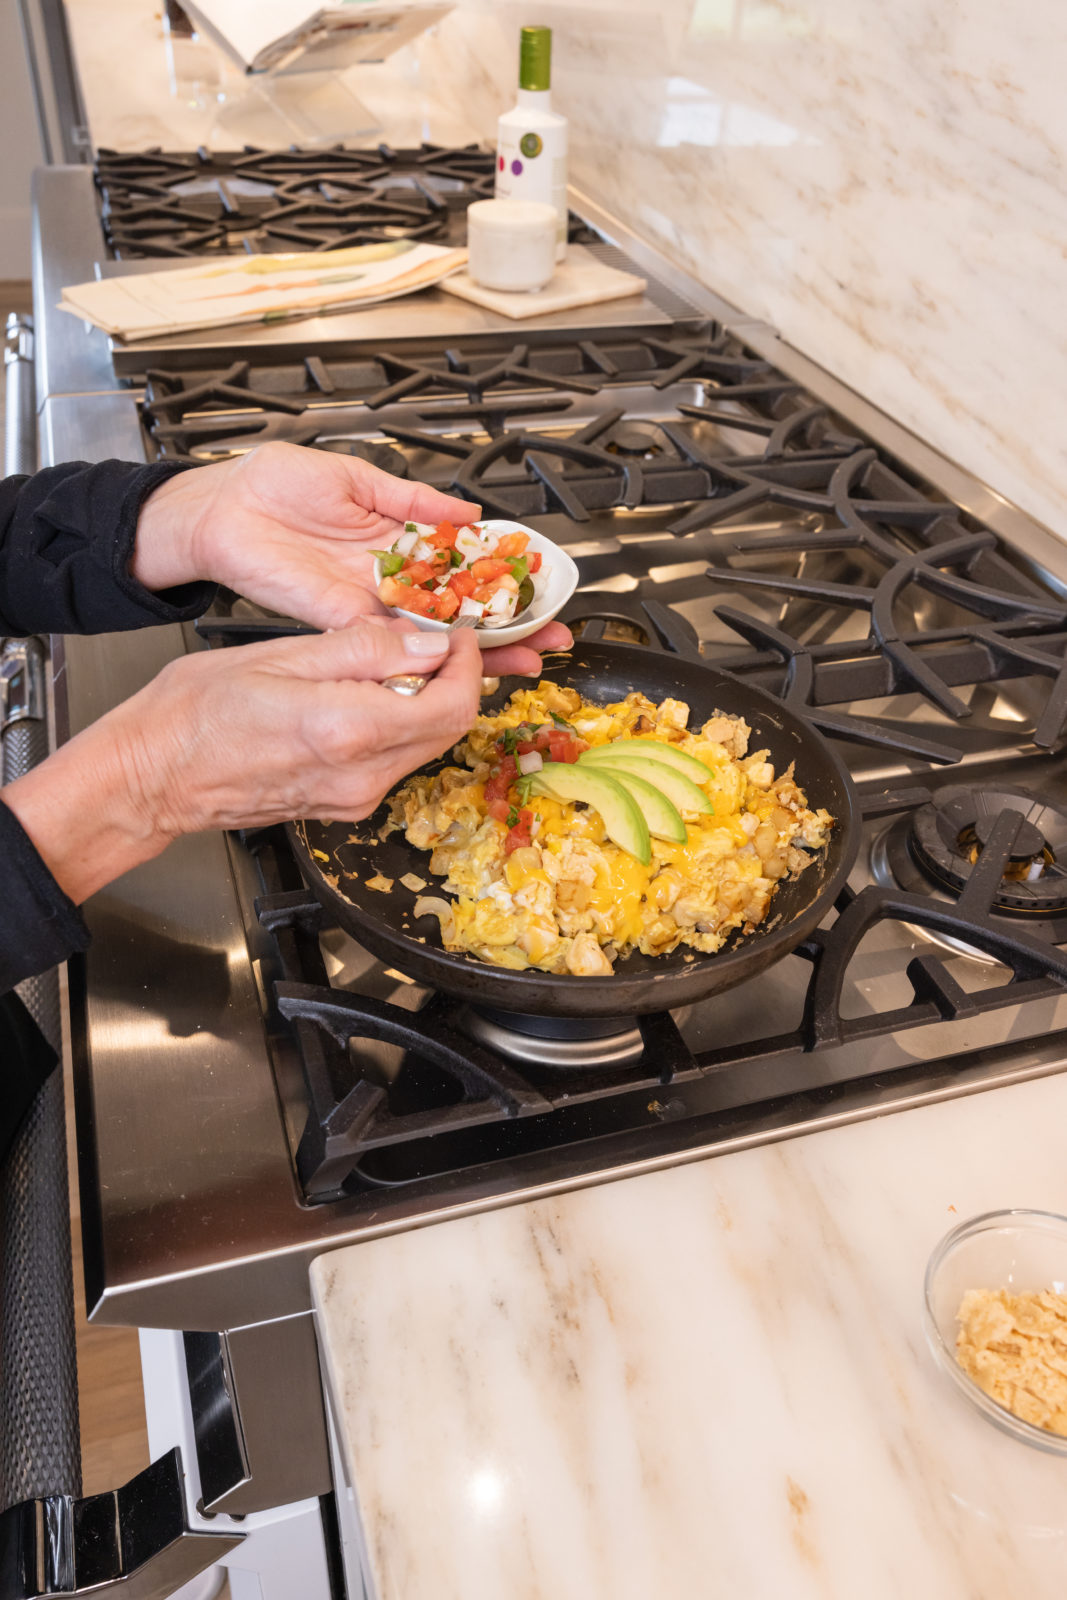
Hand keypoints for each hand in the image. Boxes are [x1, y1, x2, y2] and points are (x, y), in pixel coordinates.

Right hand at [3, 625, 481, 904]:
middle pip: (449, 730)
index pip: (452, 703)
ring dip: (428, 705)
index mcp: (350, 731)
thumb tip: (424, 641)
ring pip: (424, 747)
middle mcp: (361, 776)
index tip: (459, 636)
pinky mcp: (343, 806)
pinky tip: (371, 699)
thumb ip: (363, 649)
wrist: (154, 776)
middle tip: (440, 646)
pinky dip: (399, 727)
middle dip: (457, 683)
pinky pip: (393, 763)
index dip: (469, 664)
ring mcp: (354, 798)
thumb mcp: (281, 655)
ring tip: (401, 666)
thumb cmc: (194, 715)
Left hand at [133, 442, 571, 675]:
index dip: (503, 582)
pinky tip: (458, 660)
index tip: (541, 593)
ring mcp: (367, 602)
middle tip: (549, 641)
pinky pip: (388, 639)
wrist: (220, 508)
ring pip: (432, 635)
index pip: (464, 567)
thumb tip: (464, 511)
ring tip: (520, 662)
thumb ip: (412, 499)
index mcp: (399, 540)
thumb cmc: (275, 483)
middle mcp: (389, 578)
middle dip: (507, 630)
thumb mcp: (357, 477)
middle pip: (460, 612)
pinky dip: (422, 652)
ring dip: (476, 653)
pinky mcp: (339, 619)